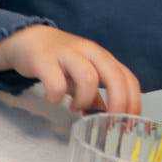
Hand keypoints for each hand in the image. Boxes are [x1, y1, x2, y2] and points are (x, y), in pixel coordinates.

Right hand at [0, 25, 140, 113]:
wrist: (29, 38)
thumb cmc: (60, 61)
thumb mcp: (82, 75)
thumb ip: (95, 96)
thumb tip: (106, 120)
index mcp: (102, 57)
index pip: (127, 78)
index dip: (133, 101)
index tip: (128, 122)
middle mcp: (89, 52)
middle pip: (114, 76)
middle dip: (117, 103)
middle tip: (108, 122)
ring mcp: (67, 54)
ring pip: (88, 77)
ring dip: (85, 100)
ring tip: (75, 108)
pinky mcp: (44, 60)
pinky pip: (55, 83)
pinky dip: (57, 97)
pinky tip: (53, 99)